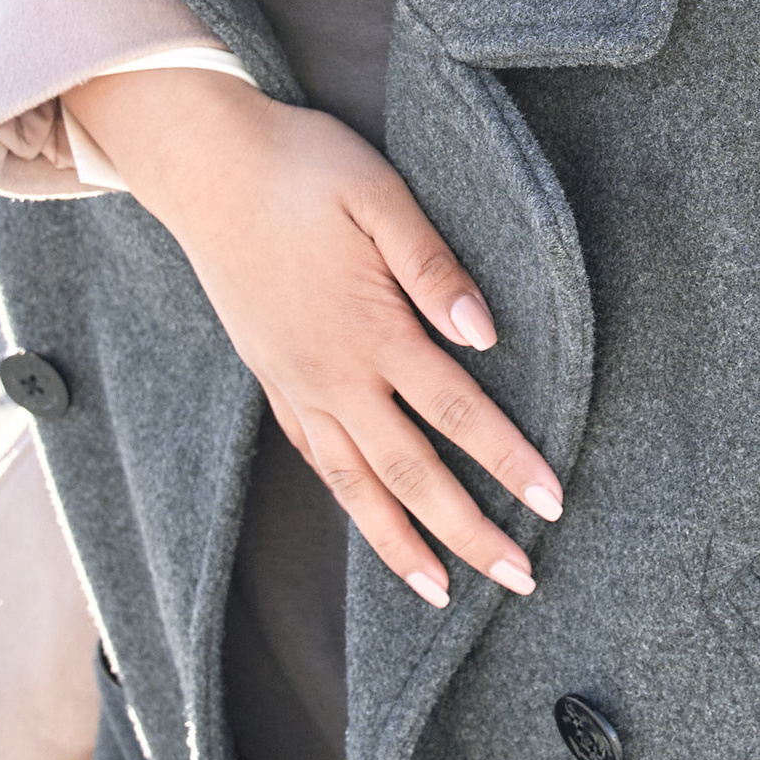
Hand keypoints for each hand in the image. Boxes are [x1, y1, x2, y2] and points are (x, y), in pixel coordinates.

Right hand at [62, 71, 560, 608]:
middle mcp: (331, 375)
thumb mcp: (379, 195)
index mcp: (369, 329)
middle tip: (521, 580)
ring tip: (444, 593)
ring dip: (403, 546)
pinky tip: (373, 525)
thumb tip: (485, 335)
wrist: (206, 166)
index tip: (552, 504)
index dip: (507, 461)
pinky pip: (317, 461)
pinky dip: (350, 504)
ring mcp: (296, 385)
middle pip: (411, 474)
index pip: (456, 411)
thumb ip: (433, 266)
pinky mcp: (272, 381)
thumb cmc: (303, 168)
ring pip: (356, 486)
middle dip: (469, 532)